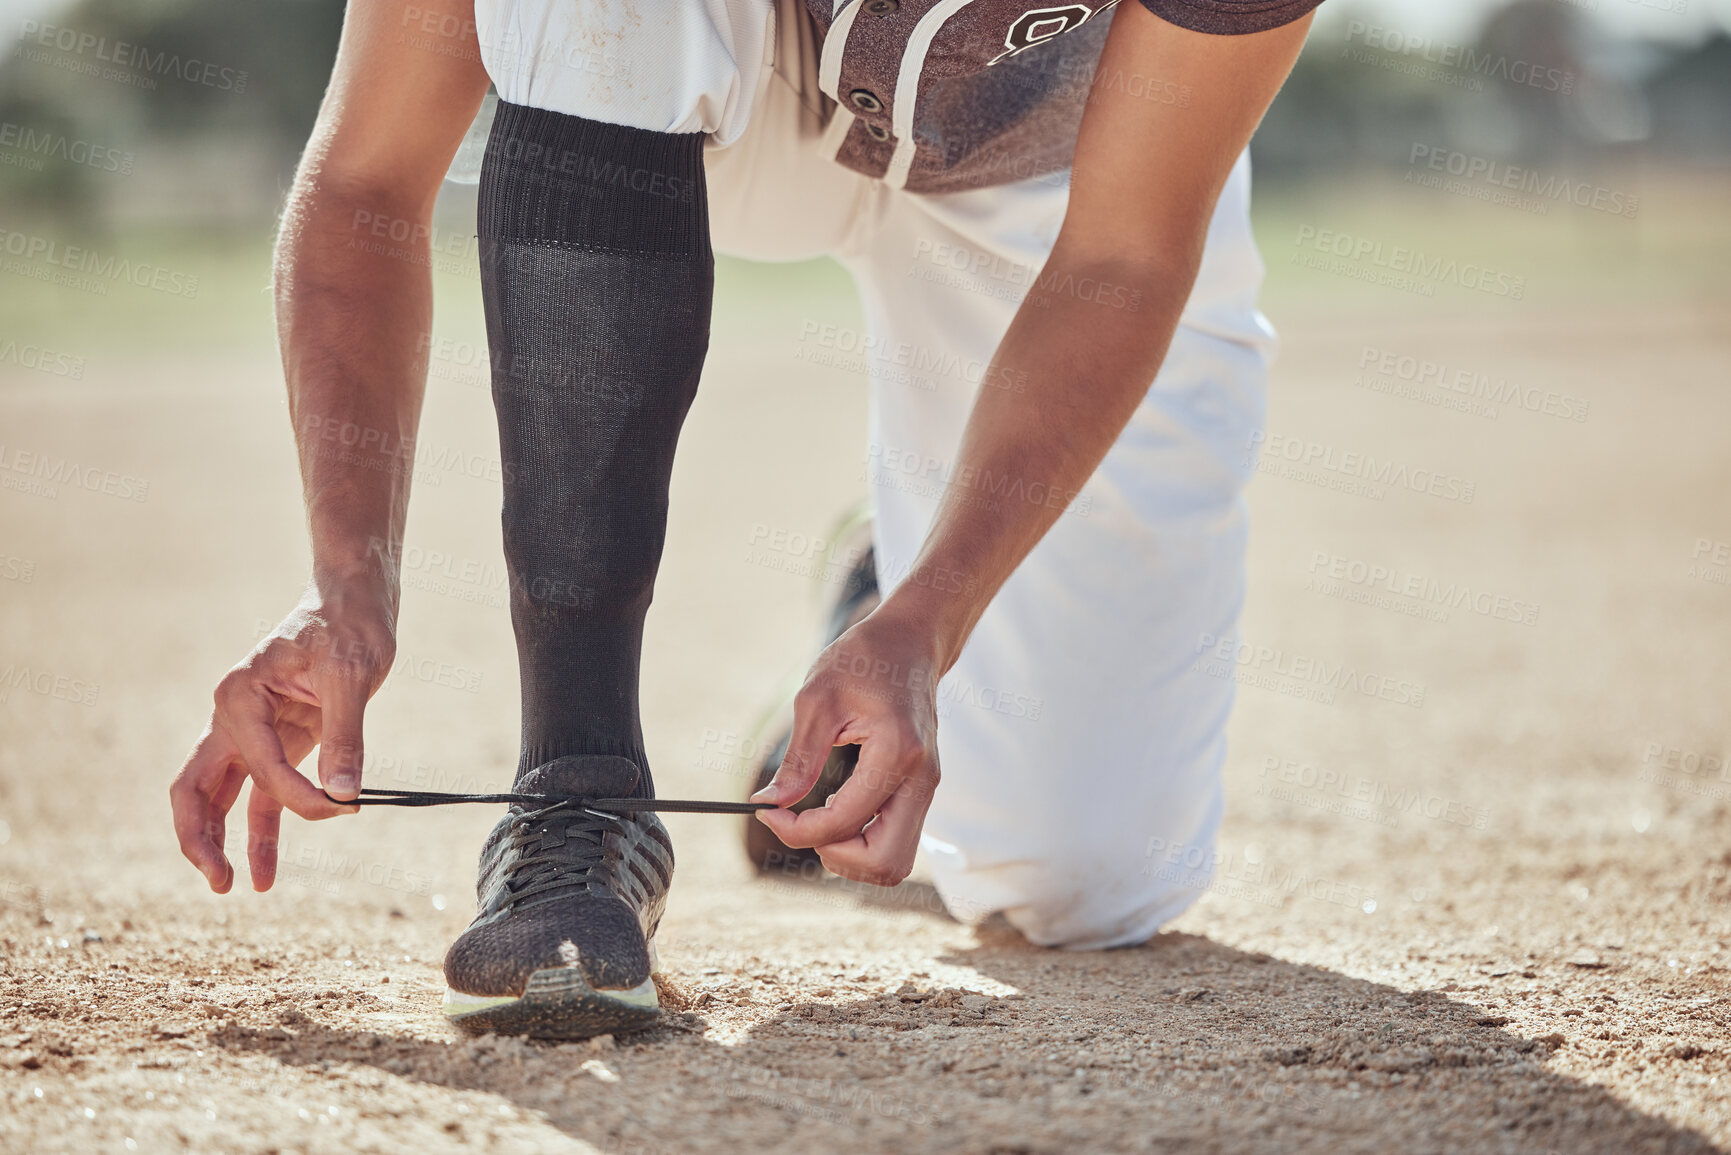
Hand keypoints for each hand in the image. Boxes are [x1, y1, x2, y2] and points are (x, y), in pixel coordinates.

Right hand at [169, 582, 394, 892]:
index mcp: (239, 696)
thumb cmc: (351, 625)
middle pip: (196, 787)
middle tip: (220, 882)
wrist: (356, 600)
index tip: (344, 807)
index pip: (259, 765)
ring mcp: (252, 732)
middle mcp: (233, 716)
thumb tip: (343, 795)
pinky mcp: (279, 742)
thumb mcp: (353, 674)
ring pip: (222, 796)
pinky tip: (264, 869)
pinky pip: (259, 793)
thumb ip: (346, 736)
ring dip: (226, 841)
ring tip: (240, 888)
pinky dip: (260, 828)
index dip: (298, 795)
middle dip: (202, 837)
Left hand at [752, 607, 941, 886]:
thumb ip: (798, 760)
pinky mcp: (921, 790)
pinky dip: (863, 841)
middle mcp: (921, 779)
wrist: (909, 643)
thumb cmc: (863, 660)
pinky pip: (895, 841)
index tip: (767, 813)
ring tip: (819, 818)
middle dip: (835, 855)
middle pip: (886, 863)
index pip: (844, 823)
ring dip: (851, 854)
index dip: (798, 830)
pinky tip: (838, 809)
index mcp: (896, 753)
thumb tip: (769, 804)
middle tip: (801, 823)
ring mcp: (926, 787)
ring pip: (895, 861)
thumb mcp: (816, 700)